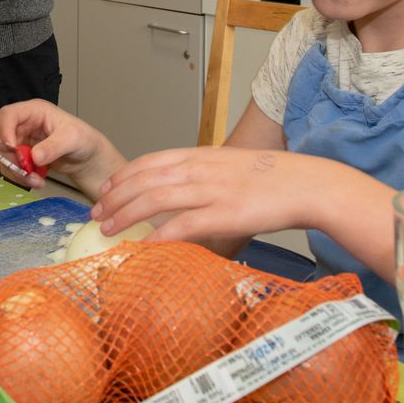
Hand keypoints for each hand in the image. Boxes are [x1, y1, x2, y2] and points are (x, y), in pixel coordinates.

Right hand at [0, 98, 124, 198]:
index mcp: (34, 111)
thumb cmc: (83, 139)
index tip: (13, 148)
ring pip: (1, 155)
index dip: (5, 130)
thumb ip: (54, 146)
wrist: (86, 157)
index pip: (8, 114)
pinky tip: (36, 181)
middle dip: (8, 156)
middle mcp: (23, 124)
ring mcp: (20, 141)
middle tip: (24, 170)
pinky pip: (10, 167)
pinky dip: (19, 177)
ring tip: (36, 180)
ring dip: (14, 171)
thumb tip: (35, 157)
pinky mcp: (21, 157)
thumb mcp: (72, 139)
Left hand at [91, 145, 334, 244]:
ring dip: (125, 215)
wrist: (307, 184)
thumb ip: (203, 175)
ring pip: (154, 199)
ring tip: (107, 229)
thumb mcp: (229, 167)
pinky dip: (157, 235)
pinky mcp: (224, 214)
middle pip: (143, 180)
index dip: (122, 177)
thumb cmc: (271, 179)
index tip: (105, 191)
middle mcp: (199, 169)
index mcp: (200, 156)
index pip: (149, 161)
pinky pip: (182, 225)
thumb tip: (181, 193)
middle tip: (96, 214)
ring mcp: (210, 191)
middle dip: (114, 198)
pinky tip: (142, 246)